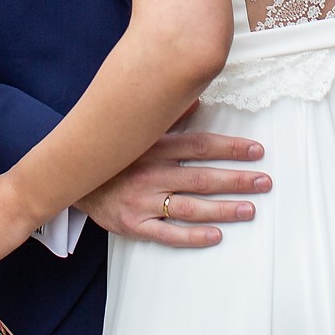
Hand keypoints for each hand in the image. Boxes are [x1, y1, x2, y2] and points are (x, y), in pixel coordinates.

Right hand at [77, 123, 268, 245]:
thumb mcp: (135, 129)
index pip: (199, 146)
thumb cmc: (112, 154)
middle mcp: (150, 174)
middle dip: (236, 180)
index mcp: (153, 148)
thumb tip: (195, 97)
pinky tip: (215, 235)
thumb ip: (167, 117)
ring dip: (223, 209)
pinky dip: (193, 236)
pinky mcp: (133, 225)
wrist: (71, 178)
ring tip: (249, 209)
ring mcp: (142, 202)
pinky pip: (167, 234)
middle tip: (264, 182)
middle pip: (201, 178)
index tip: (256, 151)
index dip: (230, 148)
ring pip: (190, 207)